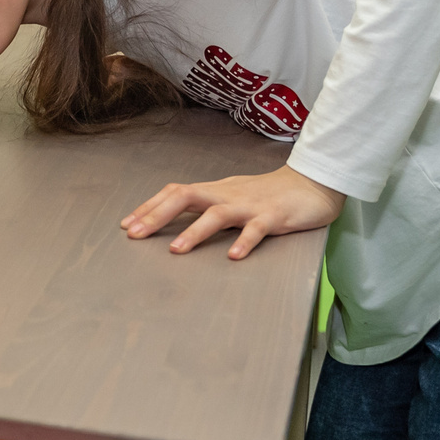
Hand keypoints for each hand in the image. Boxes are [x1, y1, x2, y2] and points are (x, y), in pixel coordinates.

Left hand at [121, 166, 342, 259]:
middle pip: (186, 196)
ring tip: (176, 250)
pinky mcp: (274, 216)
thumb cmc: (268, 194)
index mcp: (216, 191)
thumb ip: (206, 205)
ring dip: (195, 232)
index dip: (150, 206)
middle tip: (136, 235)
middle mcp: (227, 195)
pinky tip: (233, 256)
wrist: (311, 184)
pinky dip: (244, 241)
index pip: (175, 192)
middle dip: (158, 215)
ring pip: (217, 214)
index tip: (128, 224)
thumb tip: (174, 215)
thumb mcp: (232, 196)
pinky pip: (257, 230)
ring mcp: (250, 205)